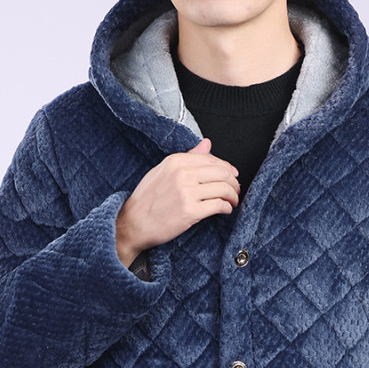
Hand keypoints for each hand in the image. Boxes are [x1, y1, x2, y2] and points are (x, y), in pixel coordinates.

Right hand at [116, 137, 238, 269]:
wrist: (133, 224)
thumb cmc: (146, 200)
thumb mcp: (163, 171)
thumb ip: (187, 157)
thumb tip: (207, 143)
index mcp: (175, 161)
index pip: (212, 159)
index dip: (227, 168)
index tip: (232, 176)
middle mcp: (182, 174)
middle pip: (222, 173)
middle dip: (233, 182)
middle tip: (235, 191)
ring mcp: (187, 193)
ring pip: (224, 189)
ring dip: (233, 196)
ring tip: (232, 201)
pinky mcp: (190, 211)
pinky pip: (219, 205)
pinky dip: (227, 208)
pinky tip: (225, 210)